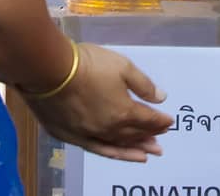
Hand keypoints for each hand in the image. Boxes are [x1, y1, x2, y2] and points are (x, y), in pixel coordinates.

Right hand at [25, 43, 173, 162]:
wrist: (50, 70)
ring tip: (146, 155)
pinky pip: (97, 149)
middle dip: (149, 137)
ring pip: (118, 146)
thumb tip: (160, 98)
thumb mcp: (123, 66)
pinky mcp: (72, 136)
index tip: (169, 122)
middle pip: (134, 135)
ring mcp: (90, 135)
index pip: (148, 120)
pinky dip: (111, 153)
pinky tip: (117, 154)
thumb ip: (143, 84)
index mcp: (124, 112)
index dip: (160, 121)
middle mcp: (109, 130)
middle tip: (160, 142)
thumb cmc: (89, 64)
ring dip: (134, 150)